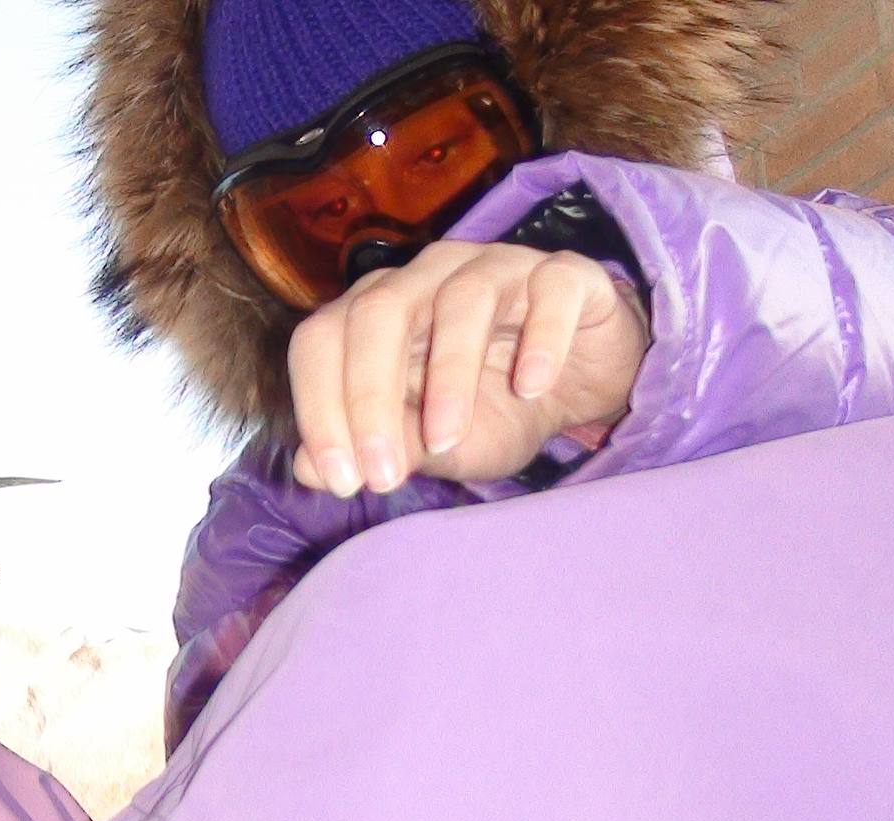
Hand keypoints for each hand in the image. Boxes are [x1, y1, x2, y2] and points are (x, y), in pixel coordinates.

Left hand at [287, 241, 648, 496]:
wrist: (584, 386)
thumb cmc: (498, 407)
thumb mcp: (440, 444)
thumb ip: (385, 446)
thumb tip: (309, 469)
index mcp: (378, 311)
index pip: (322, 340)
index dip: (320, 408)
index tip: (341, 481)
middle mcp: (427, 276)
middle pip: (377, 312)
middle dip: (369, 396)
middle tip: (383, 473)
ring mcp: (496, 266)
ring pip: (461, 300)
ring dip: (448, 375)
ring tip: (449, 439)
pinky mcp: (564, 274)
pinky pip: (549, 289)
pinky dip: (539, 338)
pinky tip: (532, 386)